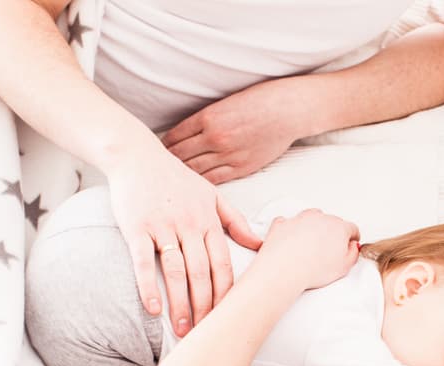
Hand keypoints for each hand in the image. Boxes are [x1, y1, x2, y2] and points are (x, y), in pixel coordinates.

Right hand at [105, 142, 262, 336]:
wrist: (136, 156)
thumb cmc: (175, 178)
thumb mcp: (212, 195)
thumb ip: (235, 221)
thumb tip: (260, 243)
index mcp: (208, 220)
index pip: (223, 264)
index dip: (226, 293)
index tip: (228, 317)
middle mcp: (189, 225)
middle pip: (202, 273)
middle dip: (205, 306)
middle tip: (206, 333)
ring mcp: (163, 226)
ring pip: (176, 271)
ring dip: (180, 303)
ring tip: (182, 329)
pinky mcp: (137, 227)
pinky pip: (143, 261)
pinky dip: (148, 286)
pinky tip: (153, 309)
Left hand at [161, 77, 310, 184]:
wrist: (288, 110)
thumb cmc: (259, 101)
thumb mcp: (225, 103)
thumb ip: (205, 119)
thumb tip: (184, 134)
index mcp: (208, 117)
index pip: (174, 136)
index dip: (163, 146)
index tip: (156, 151)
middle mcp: (215, 138)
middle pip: (180, 156)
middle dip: (167, 163)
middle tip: (158, 171)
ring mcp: (228, 155)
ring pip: (195, 170)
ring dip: (182, 176)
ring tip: (172, 181)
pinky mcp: (241, 167)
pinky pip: (214, 180)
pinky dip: (201, 182)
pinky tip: (194, 186)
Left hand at [256, 209, 360, 289]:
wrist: (285, 269)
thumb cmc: (313, 269)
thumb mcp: (344, 267)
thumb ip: (353, 254)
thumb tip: (352, 247)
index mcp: (338, 227)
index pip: (351, 228)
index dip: (352, 237)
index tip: (349, 242)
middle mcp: (320, 218)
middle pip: (331, 221)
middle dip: (332, 233)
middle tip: (329, 250)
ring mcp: (300, 219)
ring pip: (311, 217)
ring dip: (313, 227)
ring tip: (310, 243)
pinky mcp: (283, 224)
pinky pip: (289, 222)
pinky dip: (291, 229)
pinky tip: (292, 239)